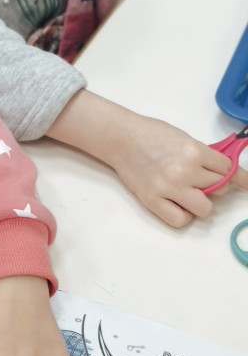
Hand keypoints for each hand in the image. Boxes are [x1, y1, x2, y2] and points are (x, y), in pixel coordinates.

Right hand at [105, 114, 247, 226]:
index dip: (234, 175)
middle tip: (202, 181)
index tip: (246, 184)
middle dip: (215, 185)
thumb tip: (223, 172)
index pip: (227, 169)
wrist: (121, 138)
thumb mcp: (184, 138)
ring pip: (205, 208)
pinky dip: (184, 215)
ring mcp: (168, 188)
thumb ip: (203, 156)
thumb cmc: (151, 134)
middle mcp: (184, 171)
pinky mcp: (153, 201)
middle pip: (219, 189)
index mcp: (194, 151)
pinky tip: (179, 205)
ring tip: (190, 194)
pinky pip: (181, 220)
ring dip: (202, 203)